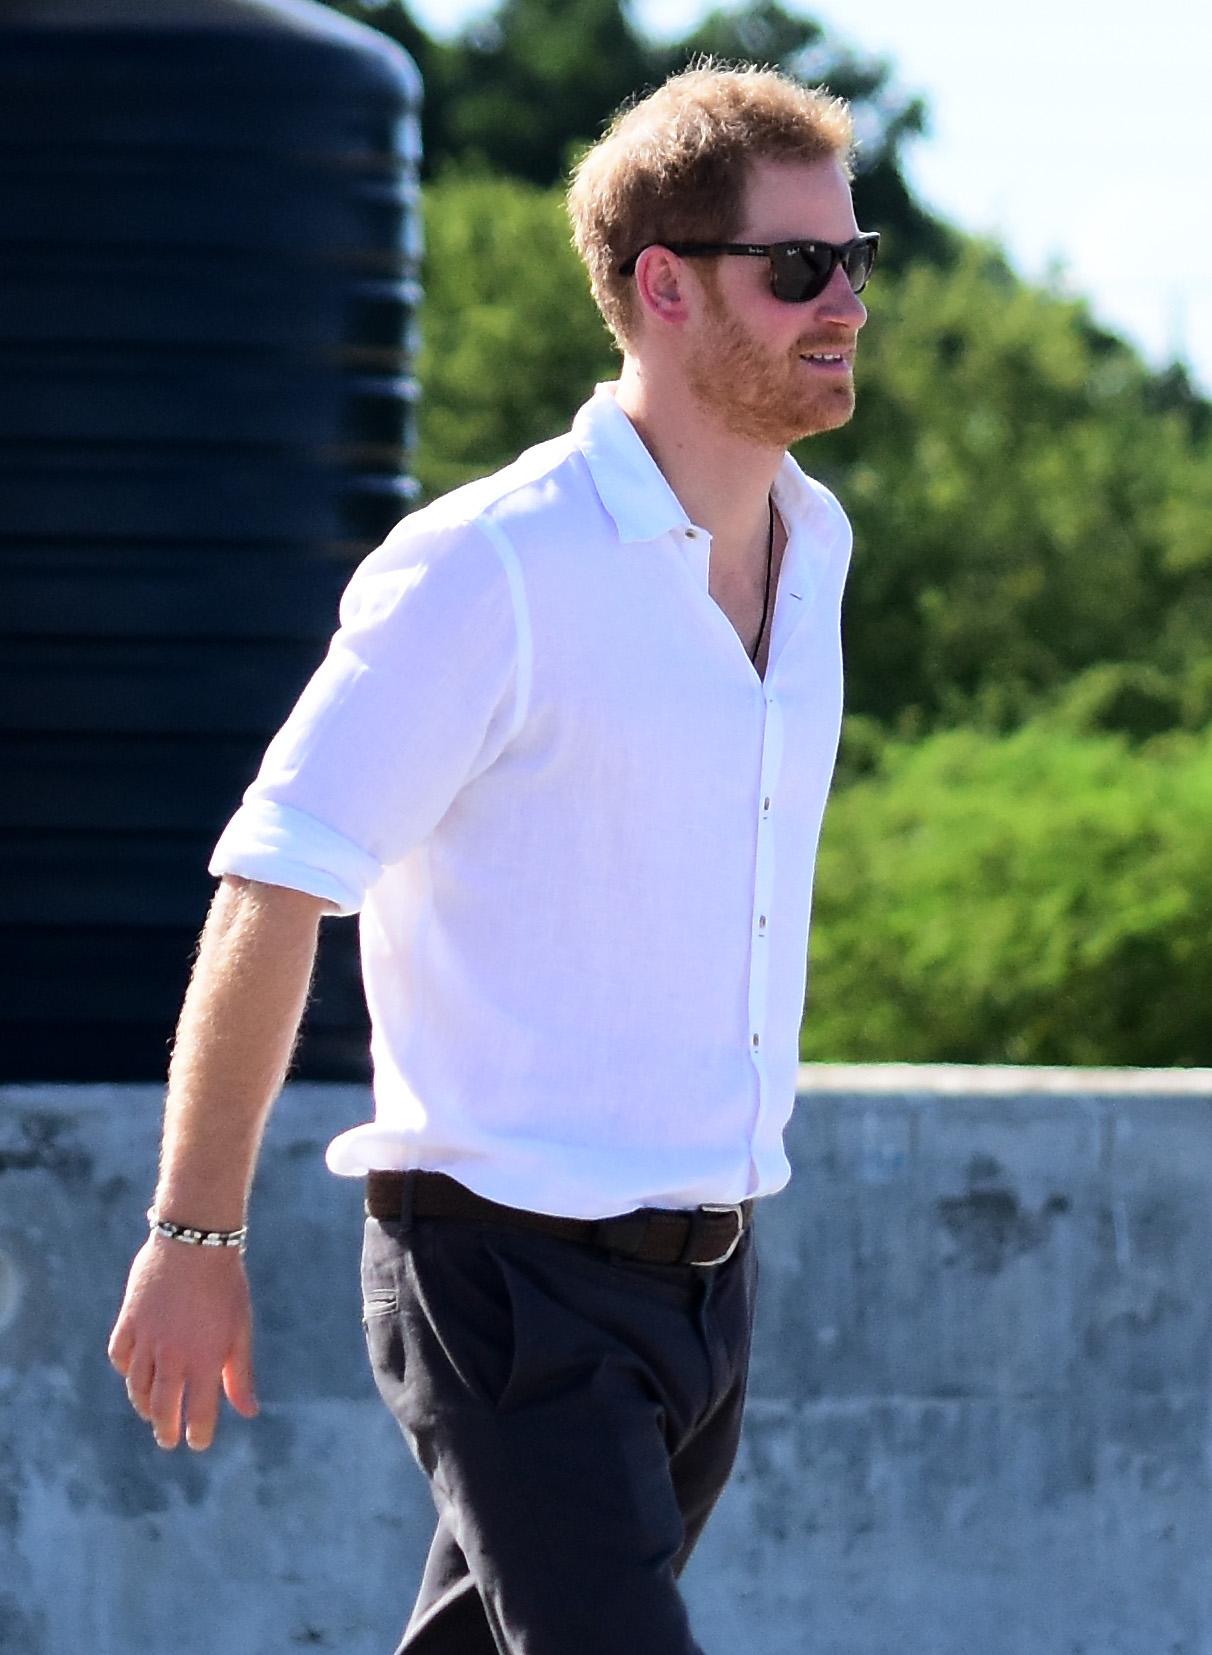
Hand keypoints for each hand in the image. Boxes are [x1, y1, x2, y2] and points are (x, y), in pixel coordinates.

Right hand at [107, 1233, 259, 1451]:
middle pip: (162, 1407)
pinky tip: (133, 1374)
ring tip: (151, 1413)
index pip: (198, 1413)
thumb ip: (240, 1374)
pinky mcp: (129, 1321)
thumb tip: (249, 1412)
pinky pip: (120, 1355)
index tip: (198, 1443)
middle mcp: (173, 1356)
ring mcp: (147, 1339)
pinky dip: (125, 1370)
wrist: (196, 1241)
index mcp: (205, 1360)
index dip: (198, 1433)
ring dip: (144, 1405)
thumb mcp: (240, 1329)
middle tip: (168, 1439)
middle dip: (165, 1428)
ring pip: (137, 1386)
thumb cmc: (226, 1285)